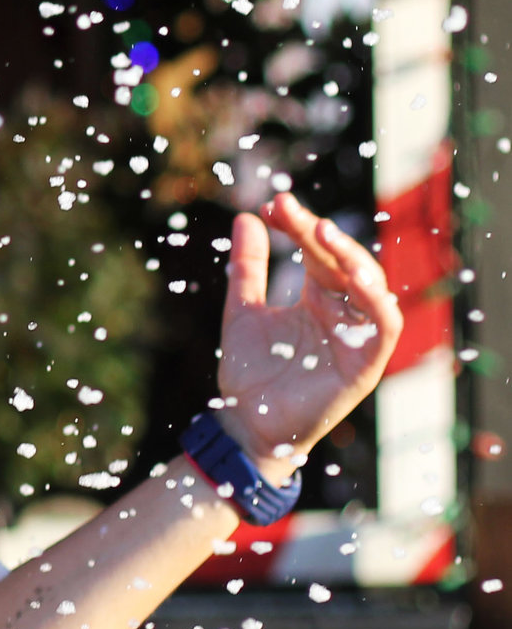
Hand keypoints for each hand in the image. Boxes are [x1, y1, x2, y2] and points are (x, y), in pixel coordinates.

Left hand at [216, 193, 402, 482]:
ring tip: (323, 233)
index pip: (317, 253)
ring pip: (370, 288)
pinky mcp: (367, 364)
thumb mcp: (243, 310)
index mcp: (319, 298)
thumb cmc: (250, 372)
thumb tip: (248, 217)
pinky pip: (385, 327)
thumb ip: (249, 268)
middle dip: (318, 235)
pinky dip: (376, 301)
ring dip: (351, 258)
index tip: (273, 205)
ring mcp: (358, 337)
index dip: (298, 226)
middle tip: (290, 211)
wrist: (245, 423)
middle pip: (342, 263)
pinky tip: (356, 277)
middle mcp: (343, 313)